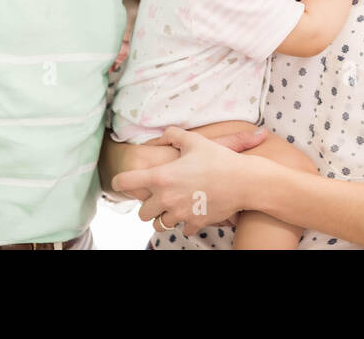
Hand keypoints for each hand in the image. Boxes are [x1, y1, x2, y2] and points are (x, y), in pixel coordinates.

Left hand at [116, 127, 269, 234]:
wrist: (244, 181)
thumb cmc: (218, 158)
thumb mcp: (195, 140)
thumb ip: (173, 135)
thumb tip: (163, 134)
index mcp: (161, 177)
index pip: (124, 182)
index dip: (119, 182)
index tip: (122, 182)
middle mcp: (166, 198)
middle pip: (142, 213)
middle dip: (148, 205)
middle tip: (159, 196)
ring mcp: (179, 214)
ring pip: (159, 225)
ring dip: (164, 217)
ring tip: (174, 206)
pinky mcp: (194, 223)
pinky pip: (182, 229)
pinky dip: (185, 222)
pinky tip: (193, 211)